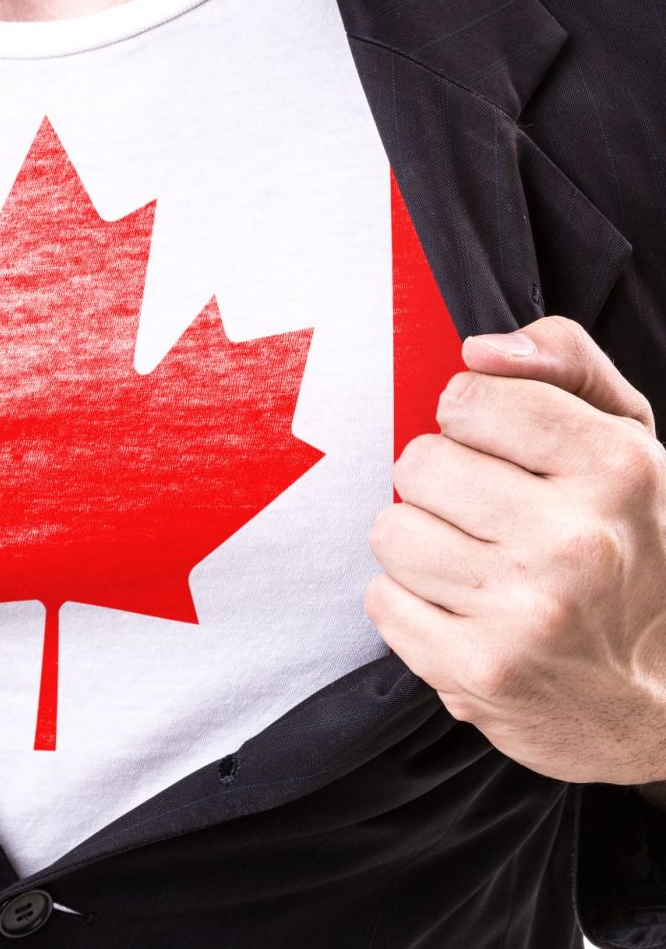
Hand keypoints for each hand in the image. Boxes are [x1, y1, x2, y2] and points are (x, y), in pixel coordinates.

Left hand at [364, 314, 665, 786]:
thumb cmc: (637, 552)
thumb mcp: (633, 447)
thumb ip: (566, 369)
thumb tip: (478, 349)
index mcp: (619, 468)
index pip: (468, 399)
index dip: (473, 422)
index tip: (502, 451)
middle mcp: (575, 539)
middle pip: (418, 463)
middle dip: (443, 485)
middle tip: (490, 517)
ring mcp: (525, 610)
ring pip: (390, 530)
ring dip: (421, 545)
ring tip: (478, 567)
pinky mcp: (476, 669)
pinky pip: (382, 600)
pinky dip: (413, 606)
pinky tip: (469, 614)